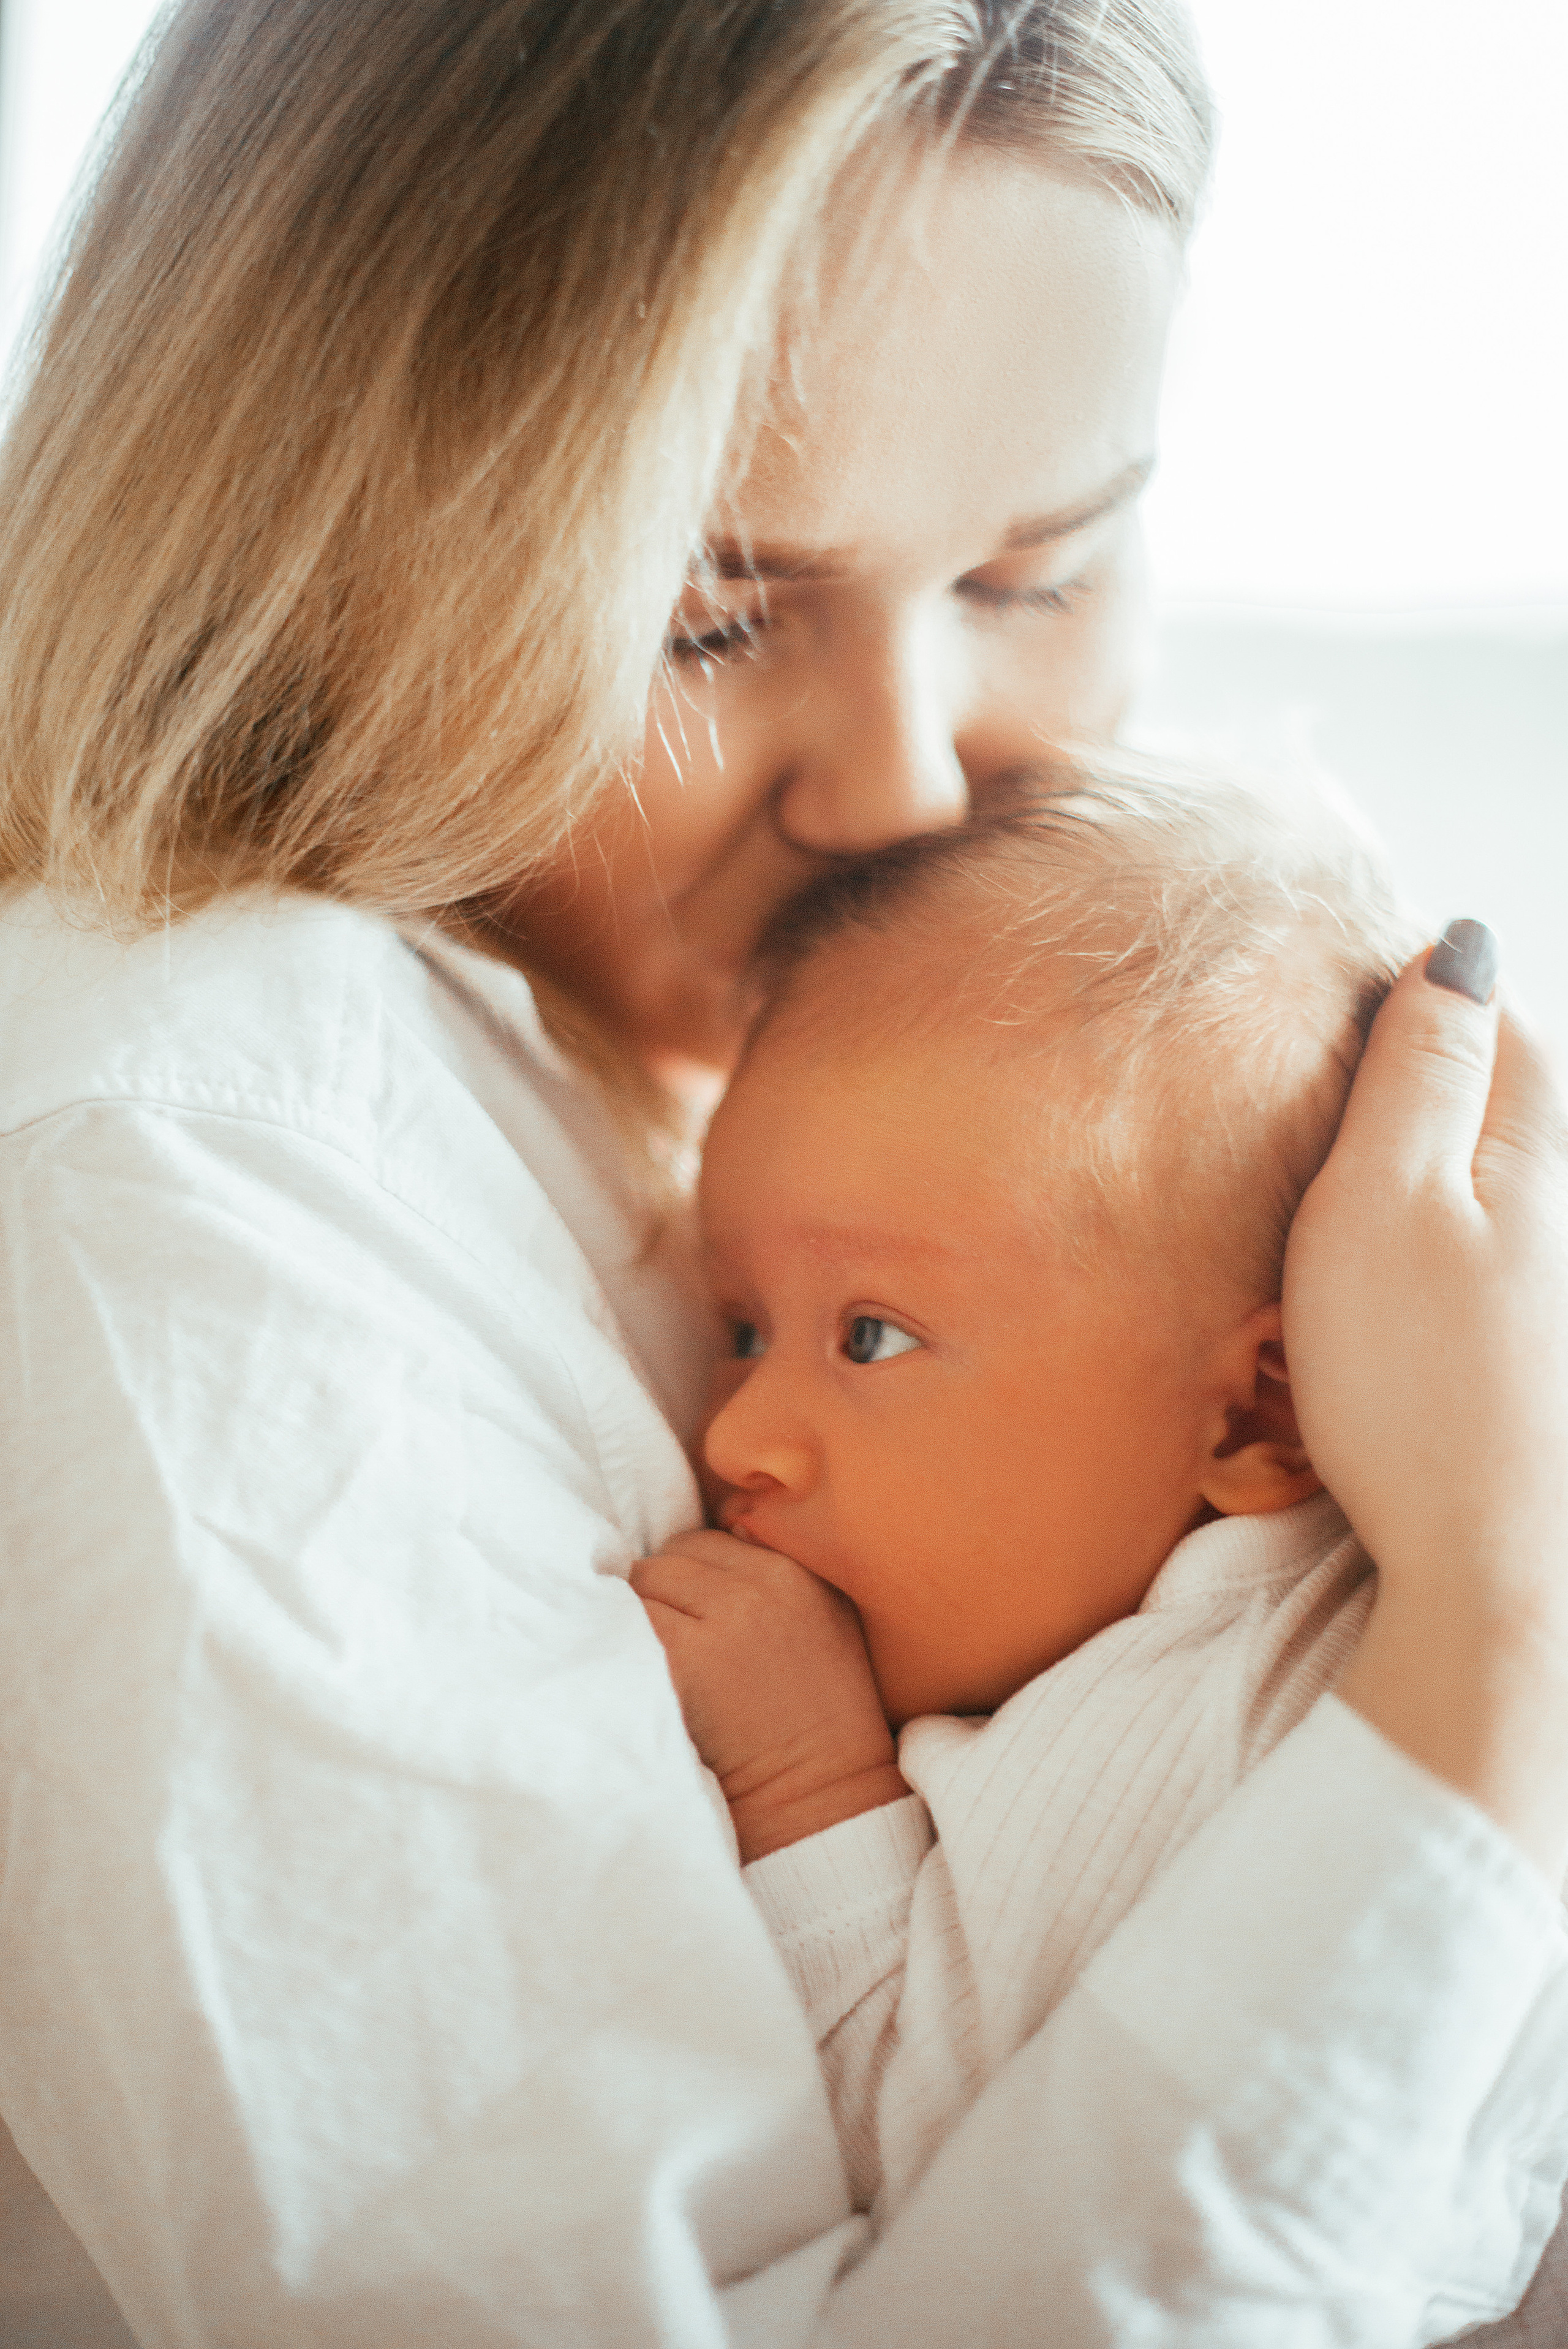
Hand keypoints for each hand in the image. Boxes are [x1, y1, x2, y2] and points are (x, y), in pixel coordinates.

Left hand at [631, 1529, 908, 1860]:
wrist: (820, 1795)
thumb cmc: (820, 1717)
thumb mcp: (823, 1621)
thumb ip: (776, 1576)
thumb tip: (719, 1535)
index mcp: (791, 1574)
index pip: (704, 1543)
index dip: (685, 1578)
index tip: (685, 1614)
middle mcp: (757, 1589)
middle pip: (667, 1561)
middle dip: (657, 1595)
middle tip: (665, 1643)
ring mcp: (720, 1624)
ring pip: (642, 1587)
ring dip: (635, 1619)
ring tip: (649, 1660)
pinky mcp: (684, 1661)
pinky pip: (629, 1626)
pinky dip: (621, 1645)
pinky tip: (637, 1676)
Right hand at [1283, 934, 1567, 1875]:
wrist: (1495, 1572)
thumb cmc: (1418, 1390)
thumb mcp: (1383, 1205)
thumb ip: (1417, 1076)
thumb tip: (1456, 946)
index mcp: (1535, 1157)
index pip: (1499, 1022)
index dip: (1426, 991)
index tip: (1352, 983)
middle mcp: (1565, 1214)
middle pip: (1515, 1095)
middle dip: (1444, 1067)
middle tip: (1349, 1060)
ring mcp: (1558, 1293)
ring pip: (1508, 1180)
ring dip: (1448, 1155)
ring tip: (1370, 1167)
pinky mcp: (1542, 1356)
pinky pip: (1502, 1253)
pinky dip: (1456, 1236)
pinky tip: (1414, 1274)